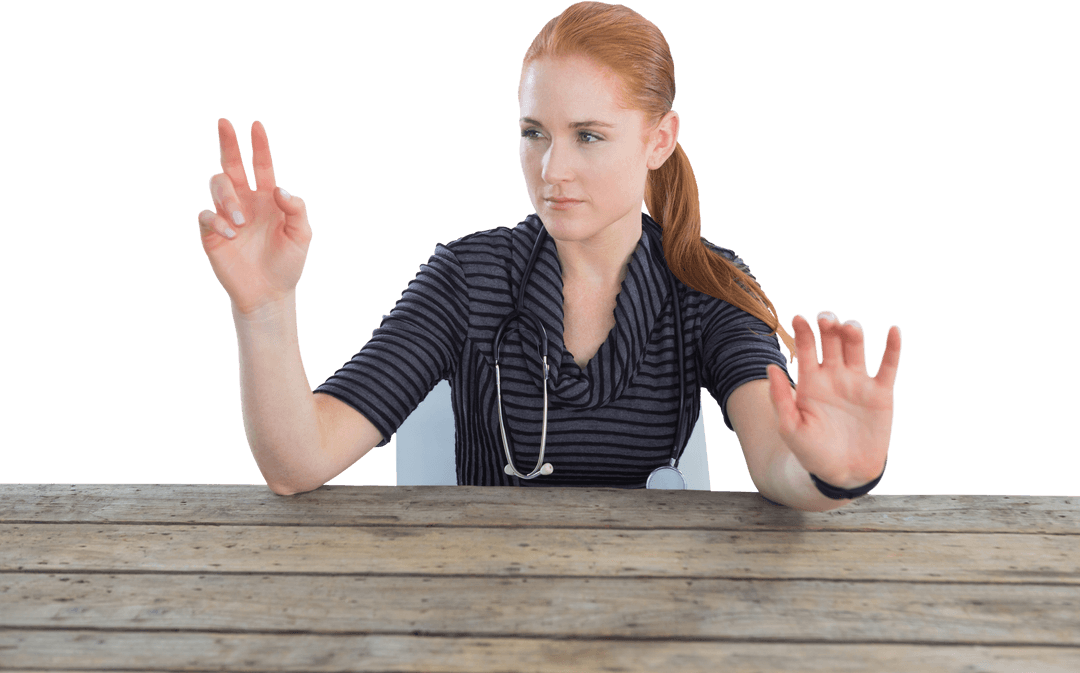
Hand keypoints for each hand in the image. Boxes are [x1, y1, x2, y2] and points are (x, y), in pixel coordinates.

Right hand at [197, 118, 312, 315]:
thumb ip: (296, 209)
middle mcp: (245, 202)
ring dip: (228, 198)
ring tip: (242, 222)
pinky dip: (218, 220)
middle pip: (231, 165)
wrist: (269, 293)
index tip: (256, 125)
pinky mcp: (211, 233)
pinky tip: (232, 234)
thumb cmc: (287, 263)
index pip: (262, 166)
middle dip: (228, 143)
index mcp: (267, 199)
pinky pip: (206, 215)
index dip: (259, 146)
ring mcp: (227, 216)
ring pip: (217, 185)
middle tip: (224, 122)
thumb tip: (279, 188)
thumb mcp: (301, 235)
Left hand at [764, 311, 901, 487]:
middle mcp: (834, 376)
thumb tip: (770, 366)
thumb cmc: (812, 452)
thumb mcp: (790, 428)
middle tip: (826, 318)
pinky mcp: (881, 394)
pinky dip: (892, 347)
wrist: (844, 473)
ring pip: (857, 347)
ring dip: (854, 333)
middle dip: (829, 325)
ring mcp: (858, 382)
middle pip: (832, 341)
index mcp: (810, 381)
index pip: (807, 349)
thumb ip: (780, 399)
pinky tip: (893, 331)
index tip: (798, 318)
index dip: (803, 332)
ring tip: (849, 327)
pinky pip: (888, 366)